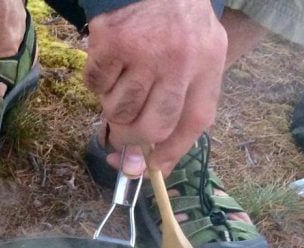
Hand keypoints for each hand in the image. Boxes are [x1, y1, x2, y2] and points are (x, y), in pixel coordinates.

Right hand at [83, 0, 226, 174]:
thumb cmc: (172, 22)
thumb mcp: (194, 55)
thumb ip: (176, 106)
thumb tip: (140, 163)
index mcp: (207, 64)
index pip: (194, 123)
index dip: (171, 153)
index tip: (150, 168)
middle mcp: (180, 60)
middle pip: (152, 127)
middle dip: (131, 140)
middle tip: (120, 135)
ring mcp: (145, 52)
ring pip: (118, 110)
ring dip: (111, 106)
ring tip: (121, 81)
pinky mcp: (113, 44)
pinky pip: (95, 86)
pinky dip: (96, 81)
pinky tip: (109, 61)